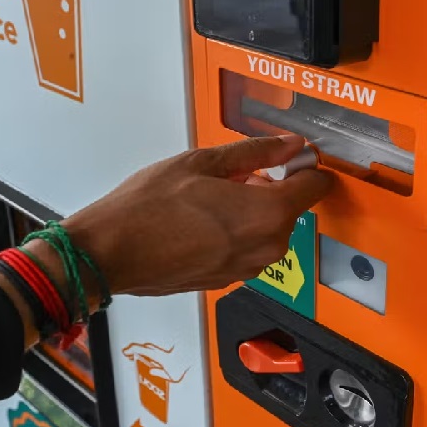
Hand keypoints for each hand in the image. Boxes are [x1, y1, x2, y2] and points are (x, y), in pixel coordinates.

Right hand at [63, 134, 331, 297]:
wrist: (111, 253)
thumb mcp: (204, 162)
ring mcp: (247, 269)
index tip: (289, 158)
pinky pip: (245, 248)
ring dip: (250, 212)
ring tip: (209, 198)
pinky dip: (233, 233)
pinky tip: (201, 220)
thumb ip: (257, 152)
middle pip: (290, 209)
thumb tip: (288, 146)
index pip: (316, 186)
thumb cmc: (149, 209)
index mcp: (267, 214)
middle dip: (270, 189)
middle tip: (232, 175)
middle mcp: (265, 248)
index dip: (303, 166)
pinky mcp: (227, 280)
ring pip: (266, 231)